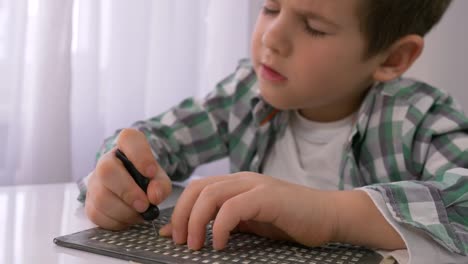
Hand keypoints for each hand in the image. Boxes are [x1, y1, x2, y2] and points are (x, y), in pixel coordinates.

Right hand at [85, 128, 171, 229]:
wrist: (134, 190)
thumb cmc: (147, 180)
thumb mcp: (160, 179)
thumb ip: (161, 185)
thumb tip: (154, 196)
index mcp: (127, 146)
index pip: (129, 139)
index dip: (140, 155)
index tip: (151, 172)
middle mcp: (107, 160)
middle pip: (106, 170)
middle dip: (127, 191)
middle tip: (144, 205)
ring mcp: (94, 181)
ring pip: (101, 197)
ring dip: (124, 211)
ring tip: (139, 213)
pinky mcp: (89, 202)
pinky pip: (97, 214)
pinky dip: (116, 221)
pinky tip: (128, 218)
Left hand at [159, 172, 337, 249]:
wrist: (328, 215)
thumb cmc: (291, 221)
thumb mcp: (250, 224)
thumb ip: (223, 224)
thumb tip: (192, 234)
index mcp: (237, 184)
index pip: (197, 188)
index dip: (179, 210)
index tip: (171, 235)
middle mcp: (242, 180)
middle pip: (198, 188)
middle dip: (181, 215)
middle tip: (179, 241)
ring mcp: (255, 185)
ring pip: (211, 194)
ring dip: (196, 221)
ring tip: (195, 245)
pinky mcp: (267, 196)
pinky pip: (233, 208)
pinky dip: (220, 226)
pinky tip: (220, 243)